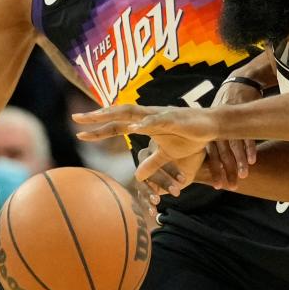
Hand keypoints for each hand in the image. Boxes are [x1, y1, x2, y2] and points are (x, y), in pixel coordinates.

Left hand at [72, 105, 215, 179]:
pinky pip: (157, 121)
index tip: (79, 131)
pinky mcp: (175, 119)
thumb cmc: (190, 138)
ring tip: (98, 115)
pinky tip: (134, 127)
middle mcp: (149, 116)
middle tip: (76, 117)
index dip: (99, 128)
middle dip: (98, 116)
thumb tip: (138, 176)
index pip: (117, 125)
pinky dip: (145, 123)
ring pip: (134, 112)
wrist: (212, 128)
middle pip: (119, 114)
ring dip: (116, 114)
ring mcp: (160, 115)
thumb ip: (152, 163)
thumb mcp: (167, 155)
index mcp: (145, 124)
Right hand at [135, 141, 205, 206]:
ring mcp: (143, 173)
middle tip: (176, 191)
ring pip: (142, 184)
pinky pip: (141, 195)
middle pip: (148, 171)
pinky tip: (153, 213)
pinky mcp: (144, 187)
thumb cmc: (191, 156)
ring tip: (156, 201)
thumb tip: (215, 160)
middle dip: (163, 182)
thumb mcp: (197, 154)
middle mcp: (145, 158)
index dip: (171, 170)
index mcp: (157, 147)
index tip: (184, 180)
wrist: (186, 163)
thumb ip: (201, 155)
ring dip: (149, 193)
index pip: (159, 157)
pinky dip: (146, 204)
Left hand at [206, 78, 259, 188]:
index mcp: (210, 129)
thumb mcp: (216, 117)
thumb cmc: (227, 103)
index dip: (214, 170)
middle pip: (222, 153)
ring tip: (244, 175)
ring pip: (234, 145)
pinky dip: (250, 147)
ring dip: (239, 161)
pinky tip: (252, 160)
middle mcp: (218, 125)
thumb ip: (214, 136)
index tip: (218, 186)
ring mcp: (232, 120)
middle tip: (232, 186)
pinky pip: (247, 134)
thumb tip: (213, 160)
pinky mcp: (245, 114)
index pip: (211, 154)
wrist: (240, 81)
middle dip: (227, 171)